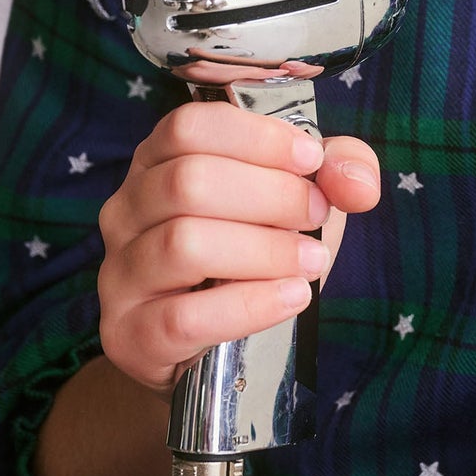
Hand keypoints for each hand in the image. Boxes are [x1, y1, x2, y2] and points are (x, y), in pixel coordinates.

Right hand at [95, 98, 380, 393]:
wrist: (212, 347)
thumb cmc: (254, 253)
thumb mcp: (299, 197)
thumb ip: (338, 170)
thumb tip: (355, 182)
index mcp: (158, 160)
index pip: (189, 127)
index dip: (257, 137)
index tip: (312, 158)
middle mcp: (126, 209)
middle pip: (189, 182)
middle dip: (271, 195)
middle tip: (316, 214)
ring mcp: (120, 274)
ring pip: (183, 245)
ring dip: (264, 250)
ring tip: (312, 261)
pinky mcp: (129, 336)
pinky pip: (184, 317)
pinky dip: (250, 306)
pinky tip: (293, 298)